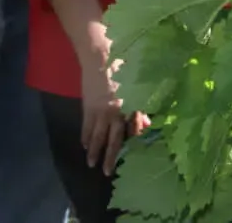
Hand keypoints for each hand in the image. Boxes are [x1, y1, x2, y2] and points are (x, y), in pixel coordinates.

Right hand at [79, 60, 146, 176]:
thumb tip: (146, 125)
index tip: (127, 158)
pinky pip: (86, 127)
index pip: (128, 132)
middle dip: (108, 157)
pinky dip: (85, 137)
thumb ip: (140, 108)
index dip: (127, 145)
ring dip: (93, 151)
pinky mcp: (87, 108)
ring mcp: (98, 111)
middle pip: (110, 140)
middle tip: (106, 172)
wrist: (100, 58)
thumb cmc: (124, 70)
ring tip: (92, 164)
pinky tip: (85, 145)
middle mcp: (113, 112)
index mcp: (128, 107)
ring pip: (96, 137)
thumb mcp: (137, 88)